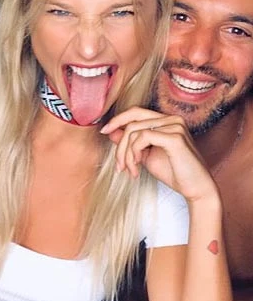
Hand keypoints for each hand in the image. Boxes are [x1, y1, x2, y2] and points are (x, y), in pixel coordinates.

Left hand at [100, 107, 217, 203]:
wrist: (196, 189)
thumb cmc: (174, 173)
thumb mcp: (146, 156)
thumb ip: (131, 142)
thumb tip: (111, 131)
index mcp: (166, 121)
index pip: (136, 112)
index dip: (118, 119)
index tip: (104, 131)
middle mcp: (172, 119)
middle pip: (132, 121)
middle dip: (120, 145)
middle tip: (119, 166)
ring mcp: (174, 126)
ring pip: (134, 131)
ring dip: (126, 154)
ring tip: (131, 170)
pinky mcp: (174, 137)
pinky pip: (142, 137)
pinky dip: (134, 154)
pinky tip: (138, 168)